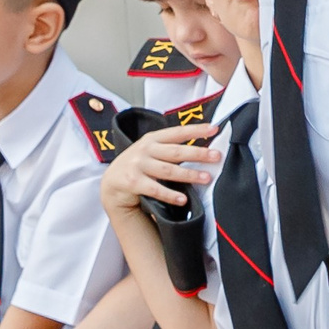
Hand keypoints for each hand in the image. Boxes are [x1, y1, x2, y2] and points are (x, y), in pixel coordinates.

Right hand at [96, 122, 219, 215]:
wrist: (112, 183)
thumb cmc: (138, 165)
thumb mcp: (150, 151)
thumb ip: (170, 148)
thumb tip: (202, 150)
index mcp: (152, 139)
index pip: (177, 132)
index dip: (196, 130)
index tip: (214, 129)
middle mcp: (145, 149)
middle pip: (176, 152)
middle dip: (198, 153)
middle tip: (216, 156)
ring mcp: (138, 165)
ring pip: (168, 170)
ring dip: (189, 174)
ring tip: (206, 178)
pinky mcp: (133, 182)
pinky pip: (155, 189)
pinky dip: (170, 194)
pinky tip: (183, 199)